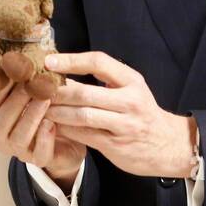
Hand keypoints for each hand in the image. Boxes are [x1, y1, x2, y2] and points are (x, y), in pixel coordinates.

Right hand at [0, 77, 85, 191]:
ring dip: (31, 116)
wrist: (68, 139)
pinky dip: (44, 138)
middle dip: (16, 100)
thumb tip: (25, 54)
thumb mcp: (35, 90)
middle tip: (32, 82)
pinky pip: (38, 153)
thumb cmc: (46, 109)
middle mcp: (1, 134)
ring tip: (45, 99)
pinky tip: (52, 124)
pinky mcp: (39, 161)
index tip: (14, 68)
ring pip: (18, 137)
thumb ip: (26, 78)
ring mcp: (18, 150)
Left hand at [43, 52, 194, 178]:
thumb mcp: (131, 89)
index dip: (72, 60)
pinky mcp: (116, 145)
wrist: (168, 144)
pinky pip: (84, 135)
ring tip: (41, 108)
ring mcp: (124, 125)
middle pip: (85, 93)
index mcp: (132, 81)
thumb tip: (63, 70)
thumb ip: (103, 81)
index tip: (49, 61)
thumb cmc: (142, 112)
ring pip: (82, 116)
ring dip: (57, 112)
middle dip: (57, 92)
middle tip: (37, 89)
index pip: (99, 62)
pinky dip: (65, 130)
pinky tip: (53, 125)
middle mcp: (130, 101)